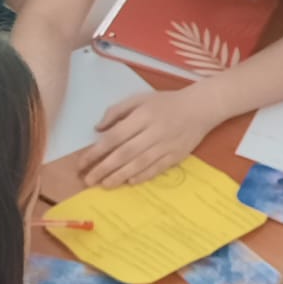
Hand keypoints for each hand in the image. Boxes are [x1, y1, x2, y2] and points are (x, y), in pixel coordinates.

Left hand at [80, 89, 218, 188]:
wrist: (200, 108)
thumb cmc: (165, 102)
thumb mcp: (139, 98)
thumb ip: (116, 111)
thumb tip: (97, 129)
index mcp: (142, 116)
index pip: (114, 136)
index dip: (97, 151)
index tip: (82, 162)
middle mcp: (153, 132)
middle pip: (125, 154)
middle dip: (104, 168)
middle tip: (88, 180)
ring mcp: (166, 146)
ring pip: (139, 164)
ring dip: (120, 176)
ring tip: (104, 185)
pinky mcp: (176, 156)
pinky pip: (156, 169)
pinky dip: (142, 176)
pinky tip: (129, 182)